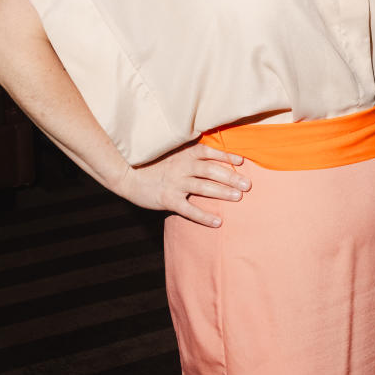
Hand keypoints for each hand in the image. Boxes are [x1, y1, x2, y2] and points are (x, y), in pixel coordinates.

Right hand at [121, 138, 251, 226]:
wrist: (127, 175)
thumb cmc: (153, 164)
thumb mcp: (171, 153)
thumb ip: (189, 153)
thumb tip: (210, 153)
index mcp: (184, 154)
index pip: (210, 153)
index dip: (226, 156)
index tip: (242, 162)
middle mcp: (182, 167)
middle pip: (212, 171)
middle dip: (231, 177)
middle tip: (248, 185)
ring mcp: (175, 183)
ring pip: (204, 188)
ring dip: (222, 192)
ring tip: (238, 197)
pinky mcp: (168, 199)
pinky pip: (189, 209)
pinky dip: (204, 216)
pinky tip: (218, 222)